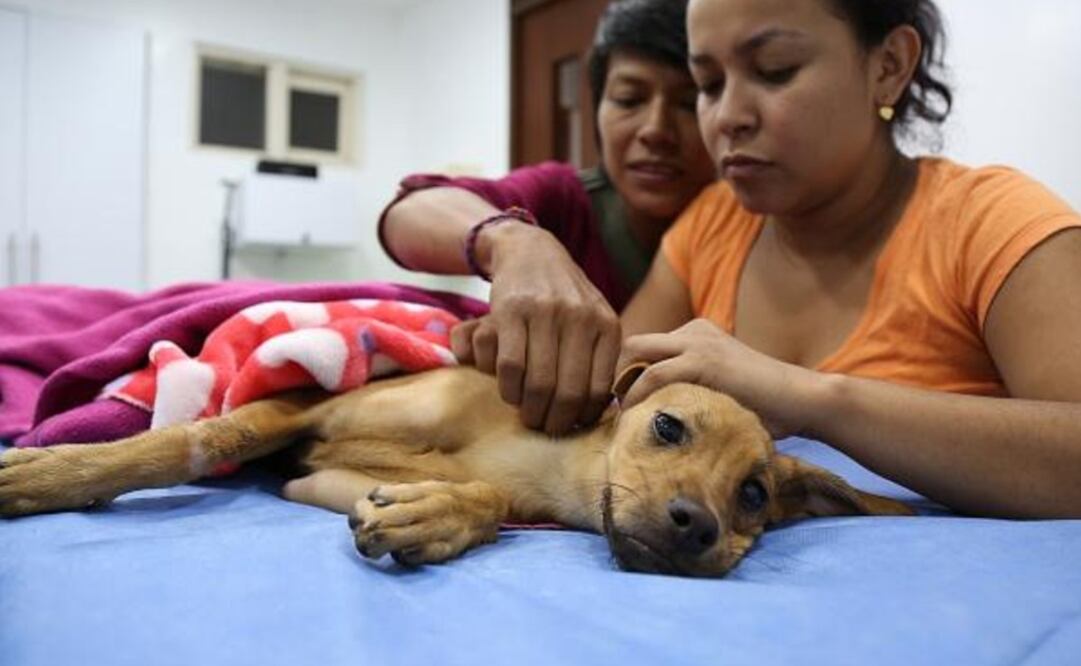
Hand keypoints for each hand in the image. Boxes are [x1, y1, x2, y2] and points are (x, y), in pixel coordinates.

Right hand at [452, 224, 620, 434]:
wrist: (531, 252)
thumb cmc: (565, 298)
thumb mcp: (594, 319)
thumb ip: (601, 357)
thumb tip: (601, 411)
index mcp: (607, 325)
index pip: (599, 389)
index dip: (584, 417)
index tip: (571, 427)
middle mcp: (581, 318)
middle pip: (568, 392)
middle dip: (555, 421)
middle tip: (545, 428)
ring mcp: (546, 312)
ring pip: (538, 383)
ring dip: (530, 409)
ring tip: (527, 415)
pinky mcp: (511, 310)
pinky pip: (510, 366)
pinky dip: (509, 389)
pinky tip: (510, 392)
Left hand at [616, 319, 815, 437]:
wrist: (803, 400)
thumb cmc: (766, 406)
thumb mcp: (717, 390)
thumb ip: (688, 391)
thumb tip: (653, 418)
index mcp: (695, 334)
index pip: (641, 347)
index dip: (622, 374)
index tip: (612, 405)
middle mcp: (692, 331)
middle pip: (630, 344)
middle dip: (612, 375)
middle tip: (606, 410)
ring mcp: (698, 342)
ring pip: (635, 353)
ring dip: (618, 385)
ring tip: (612, 416)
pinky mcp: (704, 361)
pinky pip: (653, 374)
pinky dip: (636, 396)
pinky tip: (630, 418)